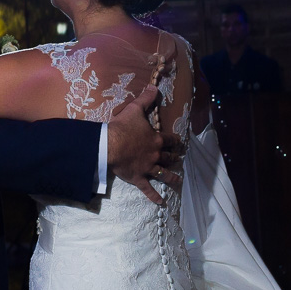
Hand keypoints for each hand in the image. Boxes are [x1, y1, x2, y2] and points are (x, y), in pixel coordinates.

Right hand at [107, 84, 182, 205]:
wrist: (110, 144)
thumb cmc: (122, 127)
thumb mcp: (135, 109)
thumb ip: (146, 98)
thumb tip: (154, 86)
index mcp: (156, 139)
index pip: (170, 139)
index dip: (175, 141)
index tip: (180, 143)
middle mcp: (155, 154)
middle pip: (168, 157)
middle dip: (174, 158)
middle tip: (179, 159)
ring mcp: (148, 168)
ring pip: (163, 174)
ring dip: (171, 178)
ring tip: (178, 181)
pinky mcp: (138, 178)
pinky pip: (148, 189)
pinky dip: (154, 197)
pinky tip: (161, 203)